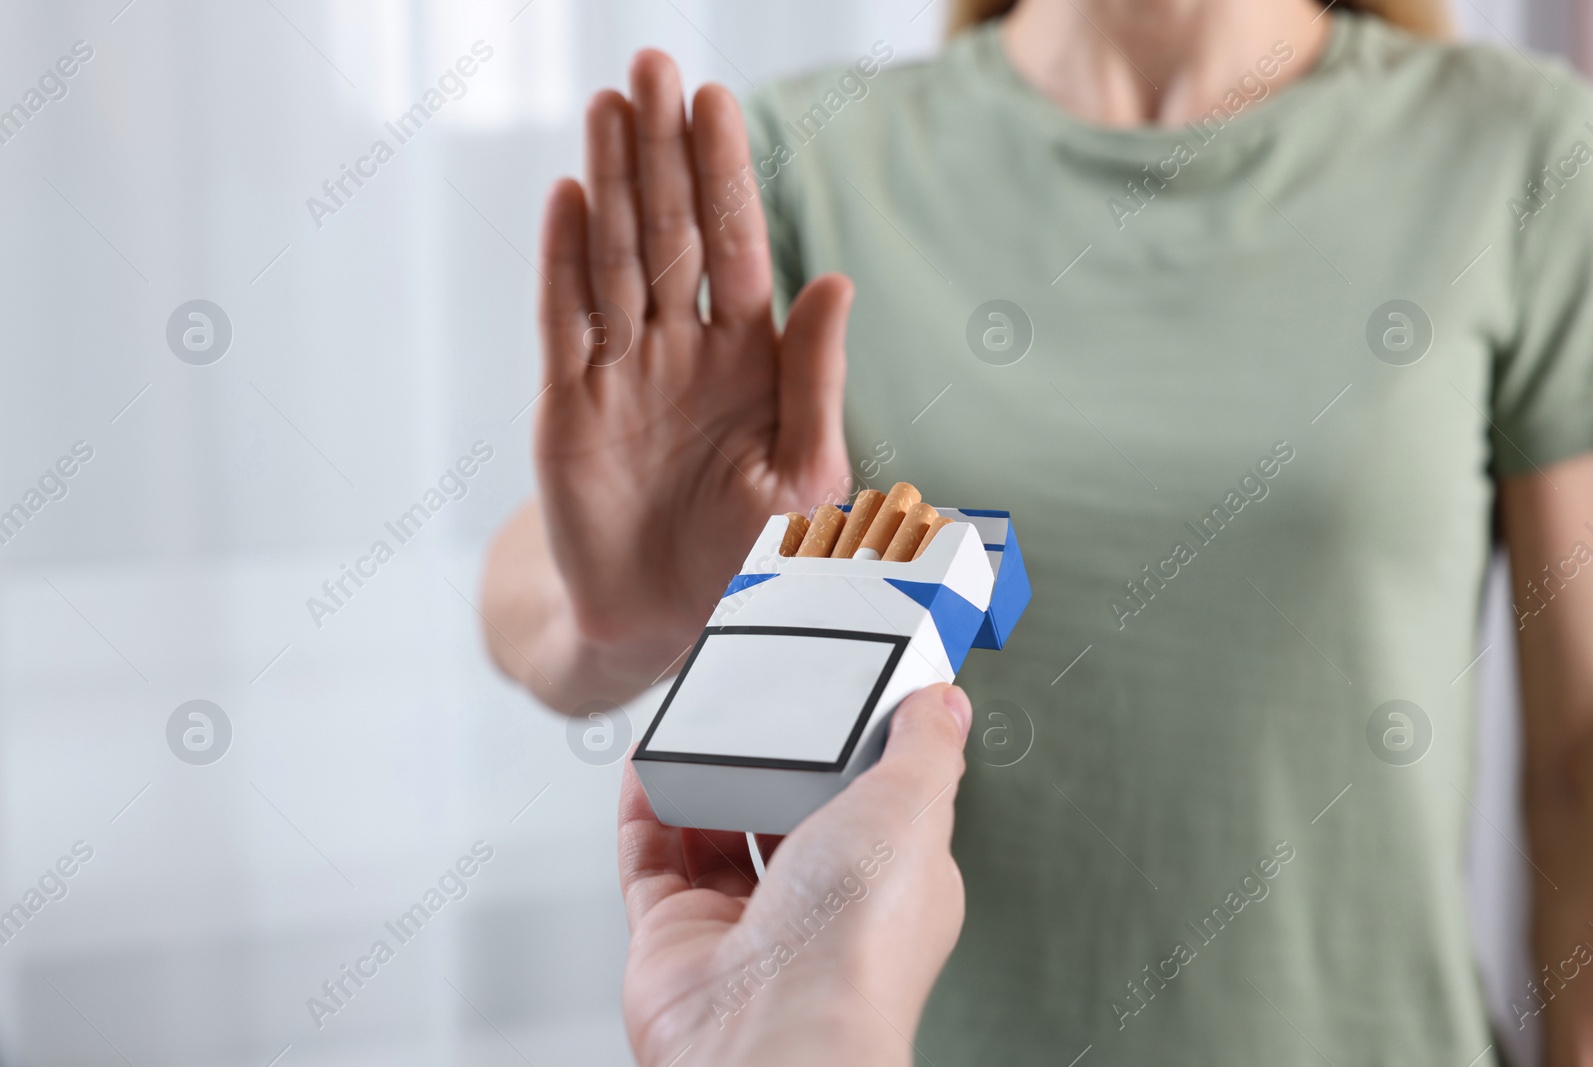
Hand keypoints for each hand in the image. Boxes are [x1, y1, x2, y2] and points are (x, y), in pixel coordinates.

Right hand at [536, 50, 853, 672]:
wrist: (667, 620)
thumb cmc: (753, 556)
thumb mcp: (805, 472)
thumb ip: (816, 379)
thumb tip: (835, 279)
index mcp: (749, 358)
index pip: (734, 246)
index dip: (724, 175)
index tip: (716, 101)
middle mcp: (683, 348)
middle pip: (671, 230)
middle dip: (663, 149)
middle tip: (652, 66)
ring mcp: (622, 369)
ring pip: (617, 256)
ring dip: (614, 181)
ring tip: (610, 105)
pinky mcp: (568, 402)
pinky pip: (566, 318)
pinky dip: (566, 260)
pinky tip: (571, 197)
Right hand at [618, 684, 972, 1066]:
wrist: (772, 1031)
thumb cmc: (856, 942)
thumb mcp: (911, 810)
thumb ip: (926, 751)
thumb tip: (945, 706)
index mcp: (888, 882)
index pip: (872, 802)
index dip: (852, 749)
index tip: (833, 696)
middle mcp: (816, 907)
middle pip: (785, 814)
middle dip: (770, 760)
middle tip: (756, 701)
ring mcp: (741, 925)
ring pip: (713, 834)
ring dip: (703, 775)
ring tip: (697, 720)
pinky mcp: (673, 936)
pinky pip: (650, 859)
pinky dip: (644, 805)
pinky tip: (648, 760)